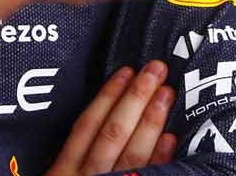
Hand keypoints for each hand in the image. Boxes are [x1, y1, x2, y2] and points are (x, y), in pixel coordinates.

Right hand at [45, 61, 176, 175]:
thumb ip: (74, 156)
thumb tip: (102, 115)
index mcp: (64, 170)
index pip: (86, 125)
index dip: (108, 96)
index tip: (127, 71)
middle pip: (113, 132)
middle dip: (136, 98)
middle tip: (155, 70)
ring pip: (132, 153)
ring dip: (151, 121)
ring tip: (167, 93)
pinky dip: (160, 158)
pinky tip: (171, 137)